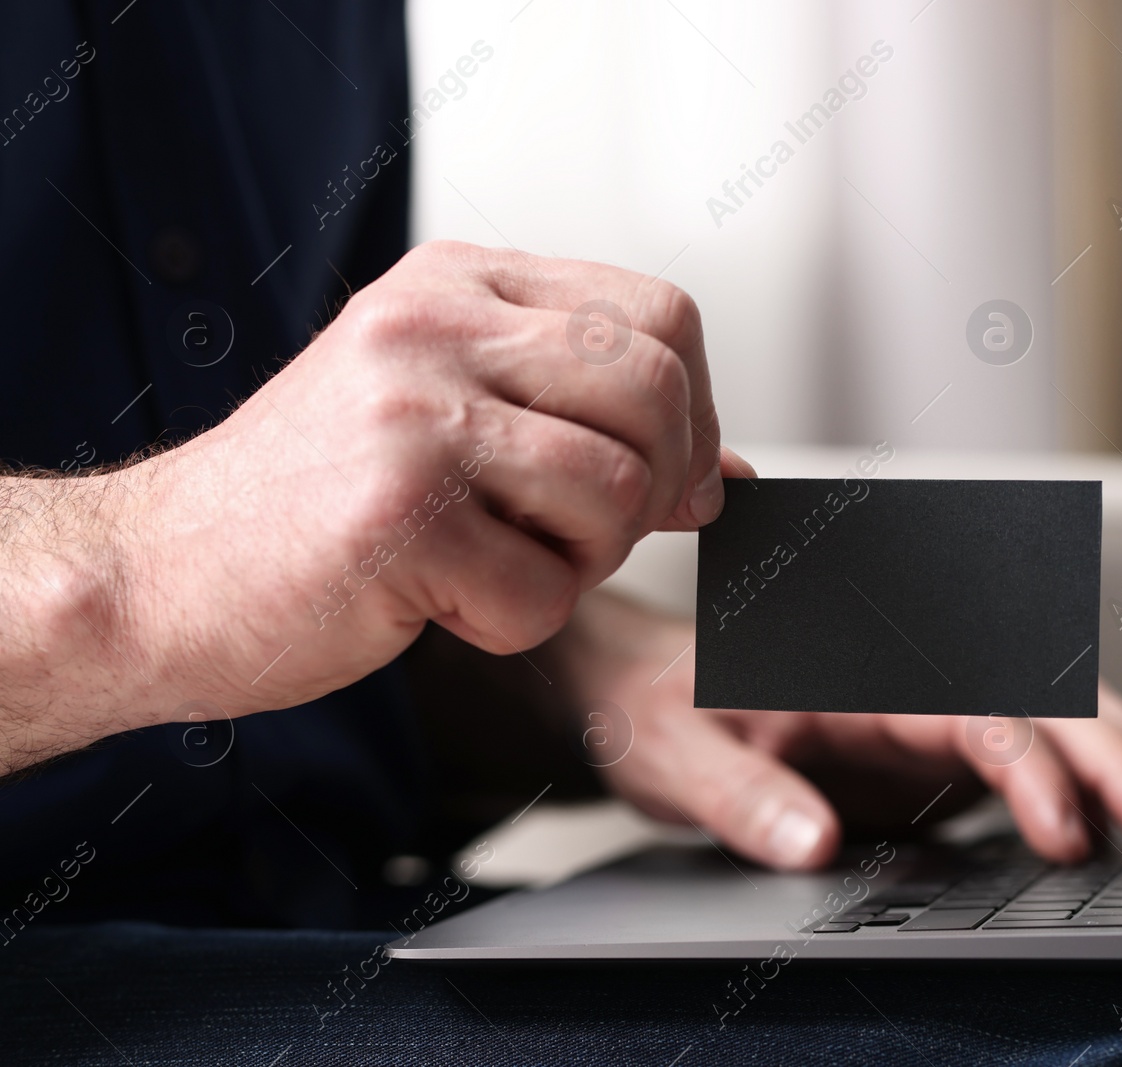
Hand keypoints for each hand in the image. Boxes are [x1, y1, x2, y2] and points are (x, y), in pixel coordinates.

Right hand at [0, 241, 747, 769]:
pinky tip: (442, 602)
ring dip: (582, 561)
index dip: (698, 412)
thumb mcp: (449, 411)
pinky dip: (513, 623)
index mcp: (458, 284)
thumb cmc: (314, 501)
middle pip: (658, 391)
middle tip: (589, 533)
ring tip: (500, 560)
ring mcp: (414, 416)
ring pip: (619, 494)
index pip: (661, 316)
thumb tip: (727, 474)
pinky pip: (547, 593)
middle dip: (659, 487)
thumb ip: (583, 416)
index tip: (675, 477)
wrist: (159, 574)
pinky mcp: (396, 518)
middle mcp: (436, 329)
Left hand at [563, 593, 1121, 868]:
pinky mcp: (933, 753)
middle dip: (1116, 758)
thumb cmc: (661, 710)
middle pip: (1040, 701)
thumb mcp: (679, 756)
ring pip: (1052, 720)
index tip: (1063, 834)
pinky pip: (1029, 758)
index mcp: (861, 674)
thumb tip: (816, 845)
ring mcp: (929, 716)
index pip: (972, 712)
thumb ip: (743, 797)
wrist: (645, 691)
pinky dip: (1088, 786)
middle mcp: (910, 683)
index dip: (1028, 770)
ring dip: (1119, 764)